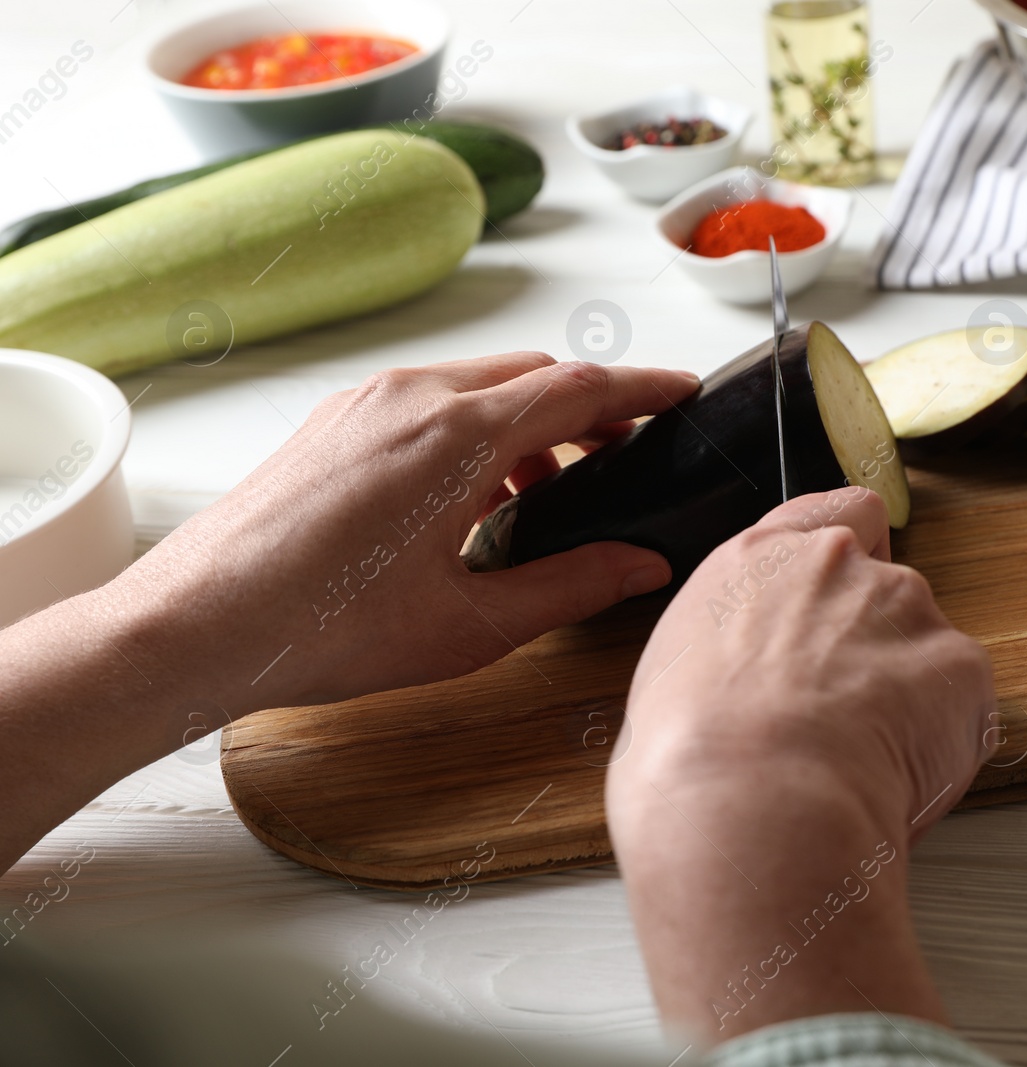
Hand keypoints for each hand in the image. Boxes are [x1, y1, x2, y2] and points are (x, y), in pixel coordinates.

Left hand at [119, 353, 699, 712]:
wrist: (195, 627)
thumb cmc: (319, 629)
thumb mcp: (470, 624)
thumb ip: (571, 585)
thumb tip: (641, 565)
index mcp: (456, 437)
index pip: (582, 389)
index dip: (645, 390)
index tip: (685, 394)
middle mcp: (412, 397)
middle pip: (535, 375)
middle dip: (591, 409)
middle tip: (625, 457)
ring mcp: (367, 402)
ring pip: (481, 385)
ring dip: (529, 422)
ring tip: (546, 496)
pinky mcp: (336, 419)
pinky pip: (431, 400)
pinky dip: (476, 430)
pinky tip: (473, 498)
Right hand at [606, 486, 996, 1042]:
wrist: (753, 804)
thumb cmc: (692, 761)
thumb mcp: (669, 678)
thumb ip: (729, 651)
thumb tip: (741, 692)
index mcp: (758, 560)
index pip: (832, 515)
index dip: (854, 550)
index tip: (852, 588)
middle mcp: (837, 564)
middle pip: (883, 587)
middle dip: (876, 644)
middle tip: (845, 715)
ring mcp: (904, 606)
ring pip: (924, 645)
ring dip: (910, 690)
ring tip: (863, 758)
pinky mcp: (959, 663)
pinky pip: (964, 700)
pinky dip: (946, 737)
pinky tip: (898, 775)